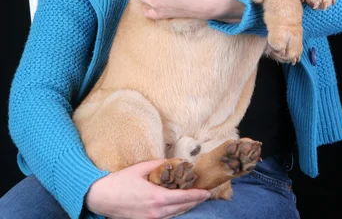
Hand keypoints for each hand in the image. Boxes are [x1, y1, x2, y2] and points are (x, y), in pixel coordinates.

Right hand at [85, 159, 210, 218]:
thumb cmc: (120, 181)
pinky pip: (165, 218)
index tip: (207, 191)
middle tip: (204, 193)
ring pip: (174, 215)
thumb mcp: (140, 168)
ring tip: (193, 198)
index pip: (183, 197)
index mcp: (156, 198)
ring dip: (185, 207)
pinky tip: (176, 204)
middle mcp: (156, 212)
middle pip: (181, 208)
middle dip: (194, 201)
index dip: (197, 195)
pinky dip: (173, 211)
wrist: (101, 197)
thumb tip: (173, 161)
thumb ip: (159, 164)